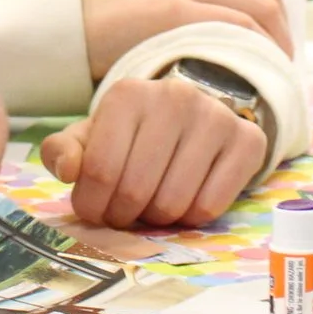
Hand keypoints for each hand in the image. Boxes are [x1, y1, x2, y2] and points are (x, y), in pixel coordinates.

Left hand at [42, 75, 267, 228]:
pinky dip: (191, 218)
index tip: (94, 209)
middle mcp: (175, 97)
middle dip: (122, 216)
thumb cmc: (133, 134)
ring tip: (152, 202)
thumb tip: (67, 168)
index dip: (91, 204)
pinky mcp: (247, 141)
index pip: (99, 170)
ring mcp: (215, 117)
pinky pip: (210, 208)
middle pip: (135, 191)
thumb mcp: (93, 136)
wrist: (191, 116)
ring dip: (156, 219)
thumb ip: (64, 151)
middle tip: (123, 212)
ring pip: (172, 205)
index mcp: (128, 94)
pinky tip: (185, 197)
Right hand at [81, 0, 293, 78]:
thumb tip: (246, 30)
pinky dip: (255, 54)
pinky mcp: (174, 9)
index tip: (281, 50)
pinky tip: (255, 77)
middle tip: (284, 71)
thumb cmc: (112, 20)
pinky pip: (237, 29)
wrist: (65, 27)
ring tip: (273, 80)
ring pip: (259, 13)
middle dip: (284, 37)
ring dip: (275, 50)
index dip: (280, 19)